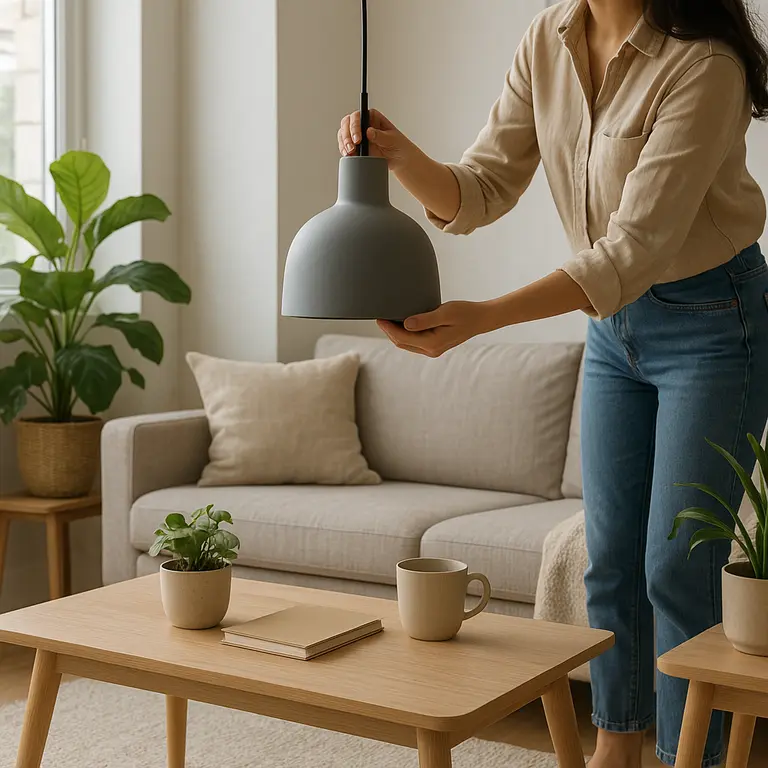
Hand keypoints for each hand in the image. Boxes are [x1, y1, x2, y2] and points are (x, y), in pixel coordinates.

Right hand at [338, 109, 416, 172]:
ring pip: (343, 134)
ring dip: (344, 143)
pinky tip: (348, 155)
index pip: (358, 115)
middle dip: (347, 135)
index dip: (355, 125)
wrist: (400, 160)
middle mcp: (363, 124)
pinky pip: (345, 146)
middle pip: (347, 124)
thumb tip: (369, 131)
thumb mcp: (392, 140)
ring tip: (350, 152)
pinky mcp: (356, 147)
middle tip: (352, 147)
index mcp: (373, 117)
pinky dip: (344, 150)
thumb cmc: (399, 146)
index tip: (357, 138)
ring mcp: (358, 135)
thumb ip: (380, 135)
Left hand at [377, 301, 495, 357]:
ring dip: (395, 332)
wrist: (480, 320)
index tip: (379, 317)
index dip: (388, 328)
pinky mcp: (434, 345)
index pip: (402, 338)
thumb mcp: (445, 312)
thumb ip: (425, 319)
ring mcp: (432, 349)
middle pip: (401, 342)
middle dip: (389, 331)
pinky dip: (405, 333)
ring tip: (387, 318)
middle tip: (380, 316)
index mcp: (431, 343)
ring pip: (406, 343)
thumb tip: (405, 324)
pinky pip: (413, 341)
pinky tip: (401, 322)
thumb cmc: (465, 313)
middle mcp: (430, 350)